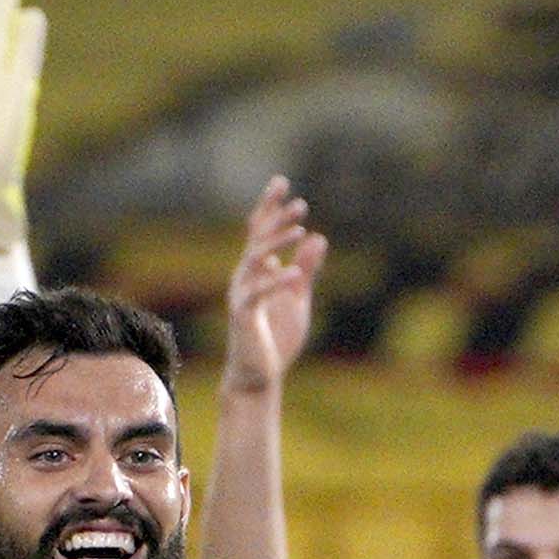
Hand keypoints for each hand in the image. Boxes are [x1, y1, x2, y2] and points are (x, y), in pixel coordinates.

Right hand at [224, 176, 327, 394]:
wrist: (257, 376)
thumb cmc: (275, 338)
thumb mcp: (297, 298)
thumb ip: (306, 270)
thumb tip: (317, 238)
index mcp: (257, 272)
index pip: (260, 232)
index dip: (270, 207)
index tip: (281, 181)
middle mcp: (245, 278)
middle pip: (257, 239)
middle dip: (276, 219)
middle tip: (300, 203)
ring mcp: (241, 295)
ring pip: (254, 260)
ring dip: (276, 243)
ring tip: (300, 228)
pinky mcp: (243, 315)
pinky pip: (257, 294)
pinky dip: (275, 282)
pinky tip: (294, 273)